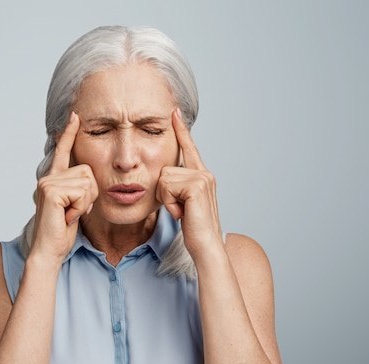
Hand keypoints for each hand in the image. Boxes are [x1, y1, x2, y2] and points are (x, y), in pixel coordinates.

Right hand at [30, 112, 98, 260]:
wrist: (50, 250)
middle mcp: (49, 177)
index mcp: (54, 179)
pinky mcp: (51, 191)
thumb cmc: (62, 231)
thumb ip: (79, 189)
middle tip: (75, 211)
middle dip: (90, 195)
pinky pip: (82, 192)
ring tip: (70, 214)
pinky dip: (80, 208)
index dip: (69, 133)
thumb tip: (89, 179)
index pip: (64, 151)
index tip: (75, 116)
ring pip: (87, 182)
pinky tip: (67, 217)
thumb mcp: (75, 205)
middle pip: (88, 171)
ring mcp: (48, 183)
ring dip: (85, 203)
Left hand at [156, 109, 222, 256]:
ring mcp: (202, 178)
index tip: (174, 111)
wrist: (205, 246)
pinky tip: (182, 213)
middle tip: (179, 210)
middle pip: (165, 169)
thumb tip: (163, 178)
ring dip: (166, 199)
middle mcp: (204, 173)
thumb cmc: (193, 229)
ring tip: (181, 212)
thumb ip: (177, 187)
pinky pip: (166, 186)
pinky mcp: (197, 186)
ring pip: (163, 178)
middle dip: (165, 193)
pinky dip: (169, 203)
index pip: (189, 148)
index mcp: (202, 176)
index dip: (181, 130)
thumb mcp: (182, 203)